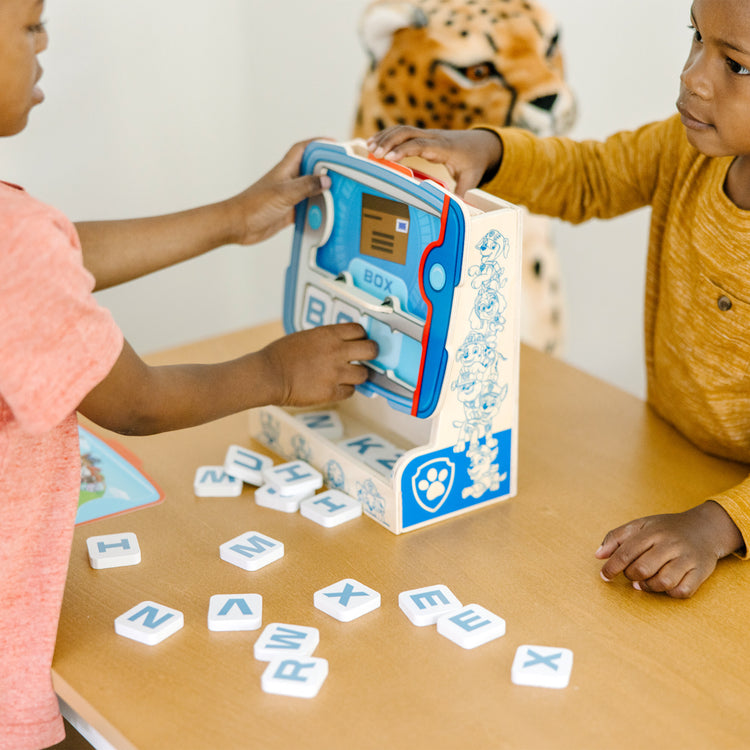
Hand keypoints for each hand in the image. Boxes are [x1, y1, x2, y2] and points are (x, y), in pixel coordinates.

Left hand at [226, 140, 330, 245]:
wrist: (238, 226)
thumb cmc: (253, 206)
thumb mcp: (284, 193)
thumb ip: (306, 186)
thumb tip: (326, 180)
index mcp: (285, 169)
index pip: (303, 149)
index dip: (318, 143)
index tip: (335, 144)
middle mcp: (288, 181)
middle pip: (311, 168)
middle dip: (326, 168)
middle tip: (343, 170)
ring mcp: (289, 196)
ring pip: (311, 189)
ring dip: (323, 191)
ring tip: (340, 192)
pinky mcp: (289, 211)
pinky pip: (308, 208)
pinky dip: (317, 210)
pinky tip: (327, 213)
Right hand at [259, 323, 378, 406]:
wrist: (268, 374)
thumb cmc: (281, 354)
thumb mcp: (307, 337)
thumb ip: (327, 339)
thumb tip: (343, 343)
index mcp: (329, 335)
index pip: (360, 330)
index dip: (361, 336)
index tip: (358, 341)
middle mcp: (337, 352)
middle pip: (371, 350)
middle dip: (370, 353)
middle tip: (364, 357)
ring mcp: (336, 373)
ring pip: (364, 374)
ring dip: (358, 374)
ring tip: (347, 375)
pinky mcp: (331, 392)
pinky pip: (350, 391)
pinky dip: (345, 390)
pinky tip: (335, 387)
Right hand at [367, 126, 502, 196]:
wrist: (482, 144)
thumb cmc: (474, 162)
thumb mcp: (471, 179)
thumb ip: (462, 194)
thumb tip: (453, 211)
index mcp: (444, 148)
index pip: (420, 145)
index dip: (403, 150)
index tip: (388, 157)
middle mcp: (434, 137)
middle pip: (407, 132)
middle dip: (388, 141)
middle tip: (374, 154)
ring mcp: (428, 134)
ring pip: (402, 129)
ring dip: (385, 137)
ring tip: (369, 148)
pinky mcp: (423, 136)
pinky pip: (403, 132)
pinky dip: (388, 136)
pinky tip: (375, 143)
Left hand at [596, 501, 743, 597]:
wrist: (704, 528)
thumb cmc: (666, 529)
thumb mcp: (640, 525)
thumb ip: (616, 537)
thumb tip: (598, 556)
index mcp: (652, 532)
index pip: (626, 552)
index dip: (611, 567)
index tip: (604, 575)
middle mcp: (670, 544)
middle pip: (642, 569)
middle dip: (630, 576)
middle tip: (631, 574)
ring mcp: (687, 559)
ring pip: (662, 583)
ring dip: (648, 587)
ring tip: (644, 582)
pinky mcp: (700, 572)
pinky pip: (682, 591)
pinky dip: (670, 593)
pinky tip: (665, 585)